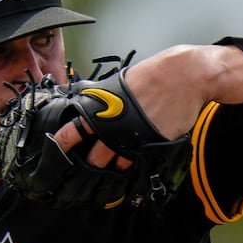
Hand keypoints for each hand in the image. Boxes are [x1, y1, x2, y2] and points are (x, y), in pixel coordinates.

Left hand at [50, 44, 242, 166]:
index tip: (57, 149)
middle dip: (90, 162)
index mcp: (102, 108)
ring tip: (110, 168)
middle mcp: (113, 127)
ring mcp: (132, 140)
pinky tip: (130, 163)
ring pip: (114, 164)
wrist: (185, 77)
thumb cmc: (155, 74)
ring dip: (112, 166)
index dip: (63, 143)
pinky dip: (132, 163)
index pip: (74, 130)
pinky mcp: (150, 146)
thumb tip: (95, 101)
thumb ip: (107, 96)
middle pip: (94, 157)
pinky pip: (136, 162)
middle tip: (88, 165)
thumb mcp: (121, 82)